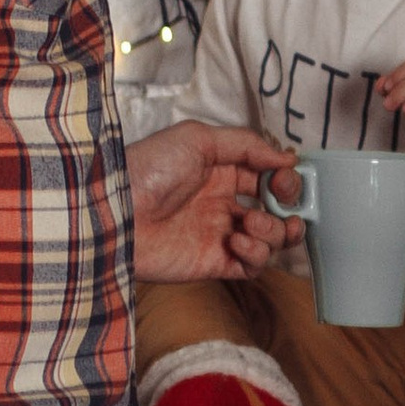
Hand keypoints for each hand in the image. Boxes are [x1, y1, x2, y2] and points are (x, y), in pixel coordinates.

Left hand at [129, 119, 299, 279]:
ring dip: (274, 231)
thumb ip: (247, 144)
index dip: (284, 179)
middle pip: (277, 210)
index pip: (268, 177)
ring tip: (251, 222)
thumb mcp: (198, 138)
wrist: (115, 211)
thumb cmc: (148, 169)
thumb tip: (287, 157)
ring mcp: (220, 234)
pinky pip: (253, 266)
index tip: (285, 178)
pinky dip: (257, 254)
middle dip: (289, 207)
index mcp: (221, 171)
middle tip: (281, 202)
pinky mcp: (214, 263)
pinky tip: (238, 241)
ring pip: (271, 240)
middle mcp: (224, 203)